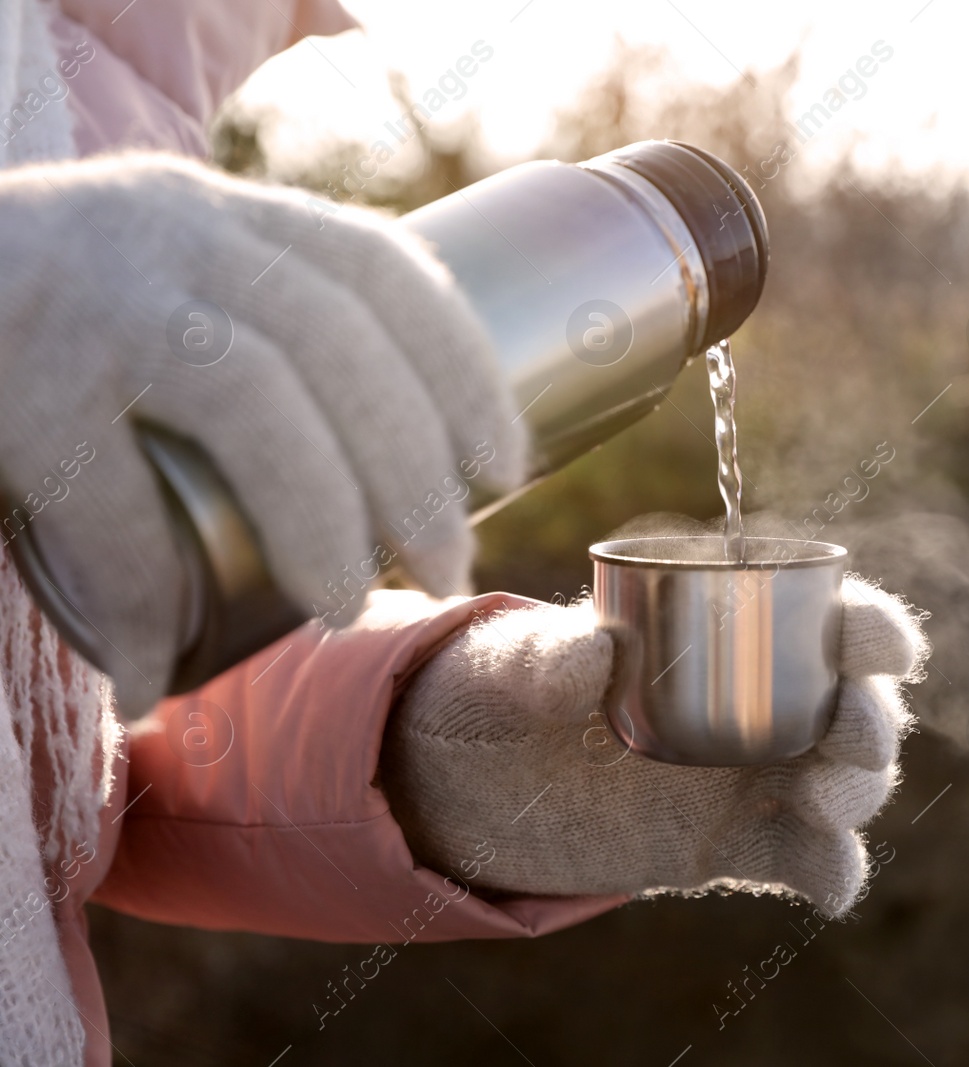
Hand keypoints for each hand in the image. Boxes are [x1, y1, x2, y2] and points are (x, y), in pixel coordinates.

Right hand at [0, 154, 523, 708]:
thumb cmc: (38, 317)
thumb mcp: (155, 283)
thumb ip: (249, 341)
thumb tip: (381, 488)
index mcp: (226, 216)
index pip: (383, 269)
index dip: (465, 371)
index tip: (506, 468)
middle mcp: (171, 232)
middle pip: (341, 341)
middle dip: (416, 471)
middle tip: (447, 572)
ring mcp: (91, 297)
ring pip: (256, 401)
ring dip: (325, 520)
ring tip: (347, 612)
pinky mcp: (13, 374)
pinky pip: (106, 506)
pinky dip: (142, 604)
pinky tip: (154, 675)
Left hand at [381, 576, 927, 916]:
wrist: (475, 782)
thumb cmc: (505, 690)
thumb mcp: (509, 665)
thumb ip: (544, 657)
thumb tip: (594, 653)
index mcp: (727, 631)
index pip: (828, 618)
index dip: (872, 629)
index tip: (881, 649)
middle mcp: (760, 701)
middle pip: (856, 705)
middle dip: (873, 721)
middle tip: (847, 739)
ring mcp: (752, 776)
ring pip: (843, 781)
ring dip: (858, 792)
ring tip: (825, 805)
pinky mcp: (734, 844)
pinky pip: (805, 859)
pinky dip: (831, 873)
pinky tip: (827, 887)